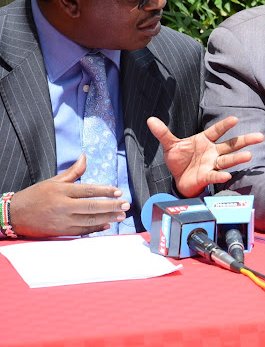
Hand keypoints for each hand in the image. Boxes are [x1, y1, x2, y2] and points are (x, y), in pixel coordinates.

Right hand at [11, 155, 128, 236]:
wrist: (14, 215)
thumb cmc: (35, 196)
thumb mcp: (53, 181)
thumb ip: (72, 172)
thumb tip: (85, 157)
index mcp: (61, 191)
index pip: (88, 190)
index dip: (105, 191)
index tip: (119, 192)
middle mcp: (62, 206)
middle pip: (92, 206)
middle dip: (111, 206)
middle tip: (126, 205)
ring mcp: (62, 221)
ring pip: (89, 220)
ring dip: (108, 218)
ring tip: (121, 215)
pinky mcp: (60, 232)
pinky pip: (82, 231)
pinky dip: (95, 228)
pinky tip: (107, 225)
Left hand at [147, 116, 263, 197]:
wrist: (178, 179)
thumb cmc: (179, 160)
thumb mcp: (170, 145)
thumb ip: (163, 133)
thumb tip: (150, 119)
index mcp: (204, 140)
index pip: (216, 131)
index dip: (225, 125)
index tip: (235, 119)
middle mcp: (212, 152)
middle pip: (231, 145)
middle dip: (245, 141)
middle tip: (260, 137)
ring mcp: (211, 164)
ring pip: (228, 160)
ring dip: (238, 158)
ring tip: (249, 155)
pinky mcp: (207, 176)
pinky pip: (215, 174)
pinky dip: (220, 175)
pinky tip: (226, 175)